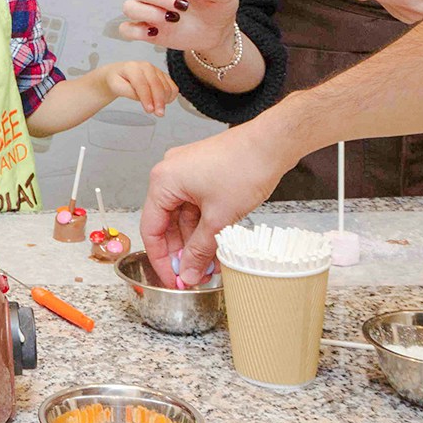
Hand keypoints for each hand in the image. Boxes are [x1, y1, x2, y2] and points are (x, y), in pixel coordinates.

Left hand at [99, 60, 178, 115]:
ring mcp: (156, 70)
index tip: (149, 110)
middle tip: (159, 114)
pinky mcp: (163, 75)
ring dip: (165, 100)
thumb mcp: (116, 87)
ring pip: (167, 86)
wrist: (119, 74)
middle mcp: (146, 66)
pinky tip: (163, 103)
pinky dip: (170, 96)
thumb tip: (143, 99)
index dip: (147, 98)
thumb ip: (129, 92)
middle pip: (157, 85)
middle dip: (159, 101)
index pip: (142, 84)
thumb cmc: (116, 80)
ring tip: (157, 110)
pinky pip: (173, 87)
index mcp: (133, 67)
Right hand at [119, 0, 239, 56]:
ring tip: (171, 20)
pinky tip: (155, 33)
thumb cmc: (219, 8)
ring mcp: (151, 12)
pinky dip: (135, 32)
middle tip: (182, 8)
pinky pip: (127, 29)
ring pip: (130, 7)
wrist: (217, 32)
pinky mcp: (147, 31)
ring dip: (147, 13)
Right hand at [139, 116, 300, 288]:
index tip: (172, 279)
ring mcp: (186, 172)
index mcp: (163, 182)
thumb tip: (188, 272)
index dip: (161, 259)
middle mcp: (169, 174)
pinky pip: (195, 206)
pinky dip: (203, 226)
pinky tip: (215, 246)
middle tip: (192, 276)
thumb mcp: (219, 218)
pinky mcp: (202, 173)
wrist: (271, 143)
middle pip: (166, 223)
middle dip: (180, 252)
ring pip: (183, 216)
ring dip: (194, 241)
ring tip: (209, 266)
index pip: (151, 229)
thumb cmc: (244, 167)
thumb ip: (200, 250)